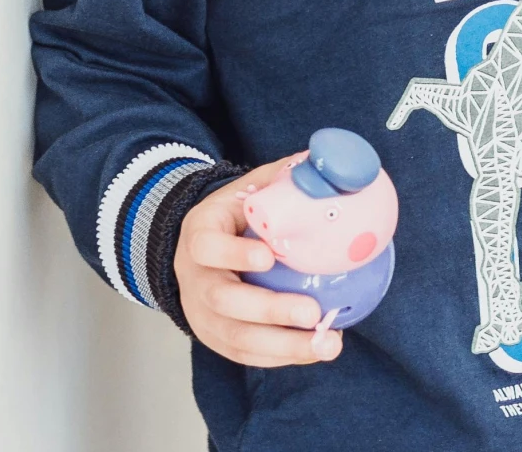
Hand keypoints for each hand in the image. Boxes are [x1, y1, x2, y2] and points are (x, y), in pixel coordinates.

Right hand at [174, 153, 343, 366]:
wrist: (198, 244)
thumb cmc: (233, 215)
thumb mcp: (248, 188)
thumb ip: (280, 177)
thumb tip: (325, 163)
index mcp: (199, 234)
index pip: (207, 246)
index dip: (234, 254)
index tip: (269, 257)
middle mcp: (194, 278)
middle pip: (223, 301)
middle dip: (269, 310)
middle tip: (312, 312)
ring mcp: (201, 312)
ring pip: (235, 337)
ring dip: (283, 345)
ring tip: (327, 344)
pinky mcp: (214, 337)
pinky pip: (243, 354)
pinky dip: (279, 357)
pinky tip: (314, 351)